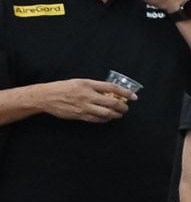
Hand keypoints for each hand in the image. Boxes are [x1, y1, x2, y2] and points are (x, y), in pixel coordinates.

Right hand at [14, 77, 134, 123]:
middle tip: (126, 108)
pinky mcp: (80, 115)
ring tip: (119, 114)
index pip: (112, 88)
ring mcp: (84, 107)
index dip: (125, 93)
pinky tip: (108, 118)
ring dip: (116, 115)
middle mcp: (87, 95)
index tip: (134, 97)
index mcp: (88, 84)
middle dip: (123, 107)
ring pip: (106, 113)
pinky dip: (105, 119)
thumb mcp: (80, 82)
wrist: (46, 97)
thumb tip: (110, 92)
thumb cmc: (63, 87)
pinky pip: (97, 120)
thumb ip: (95, 87)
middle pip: (112, 103)